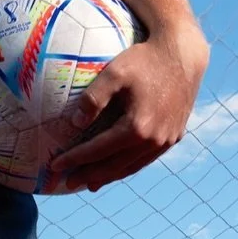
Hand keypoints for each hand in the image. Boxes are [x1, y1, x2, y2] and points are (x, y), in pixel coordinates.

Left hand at [44, 26, 207, 193]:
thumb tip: (75, 124)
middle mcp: (153, 140)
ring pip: (132, 167)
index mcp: (137, 127)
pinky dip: (128, 167)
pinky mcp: (174, 136)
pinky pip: (146, 159)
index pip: (98, 150)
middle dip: (88, 175)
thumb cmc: (145, 60)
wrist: (182, 55)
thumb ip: (92, 99)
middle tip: (68, 183)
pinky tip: (117, 168)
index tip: (55, 165)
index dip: (75, 159)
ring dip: (109, 177)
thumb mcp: (114, 73)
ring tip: (89, 184)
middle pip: (114, 166)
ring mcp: (166, 141)